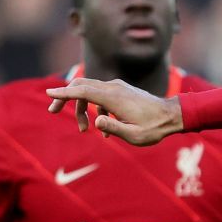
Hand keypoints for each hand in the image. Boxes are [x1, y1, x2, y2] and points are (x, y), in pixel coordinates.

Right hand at [45, 77, 182, 143]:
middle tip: (53, 111)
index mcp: (114, 97)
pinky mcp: (121, 91)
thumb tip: (96, 121)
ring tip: (84, 130)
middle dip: (65, 97)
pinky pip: (100, 96)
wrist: (172, 116)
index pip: (83, 91)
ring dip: (82, 108)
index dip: (64, 92)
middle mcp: (113, 88)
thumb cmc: (154, 128)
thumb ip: (114, 128)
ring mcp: (117, 87)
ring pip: (89, 91)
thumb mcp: (135, 135)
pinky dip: (95, 108)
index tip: (49, 94)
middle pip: (81, 86)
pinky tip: (103, 126)